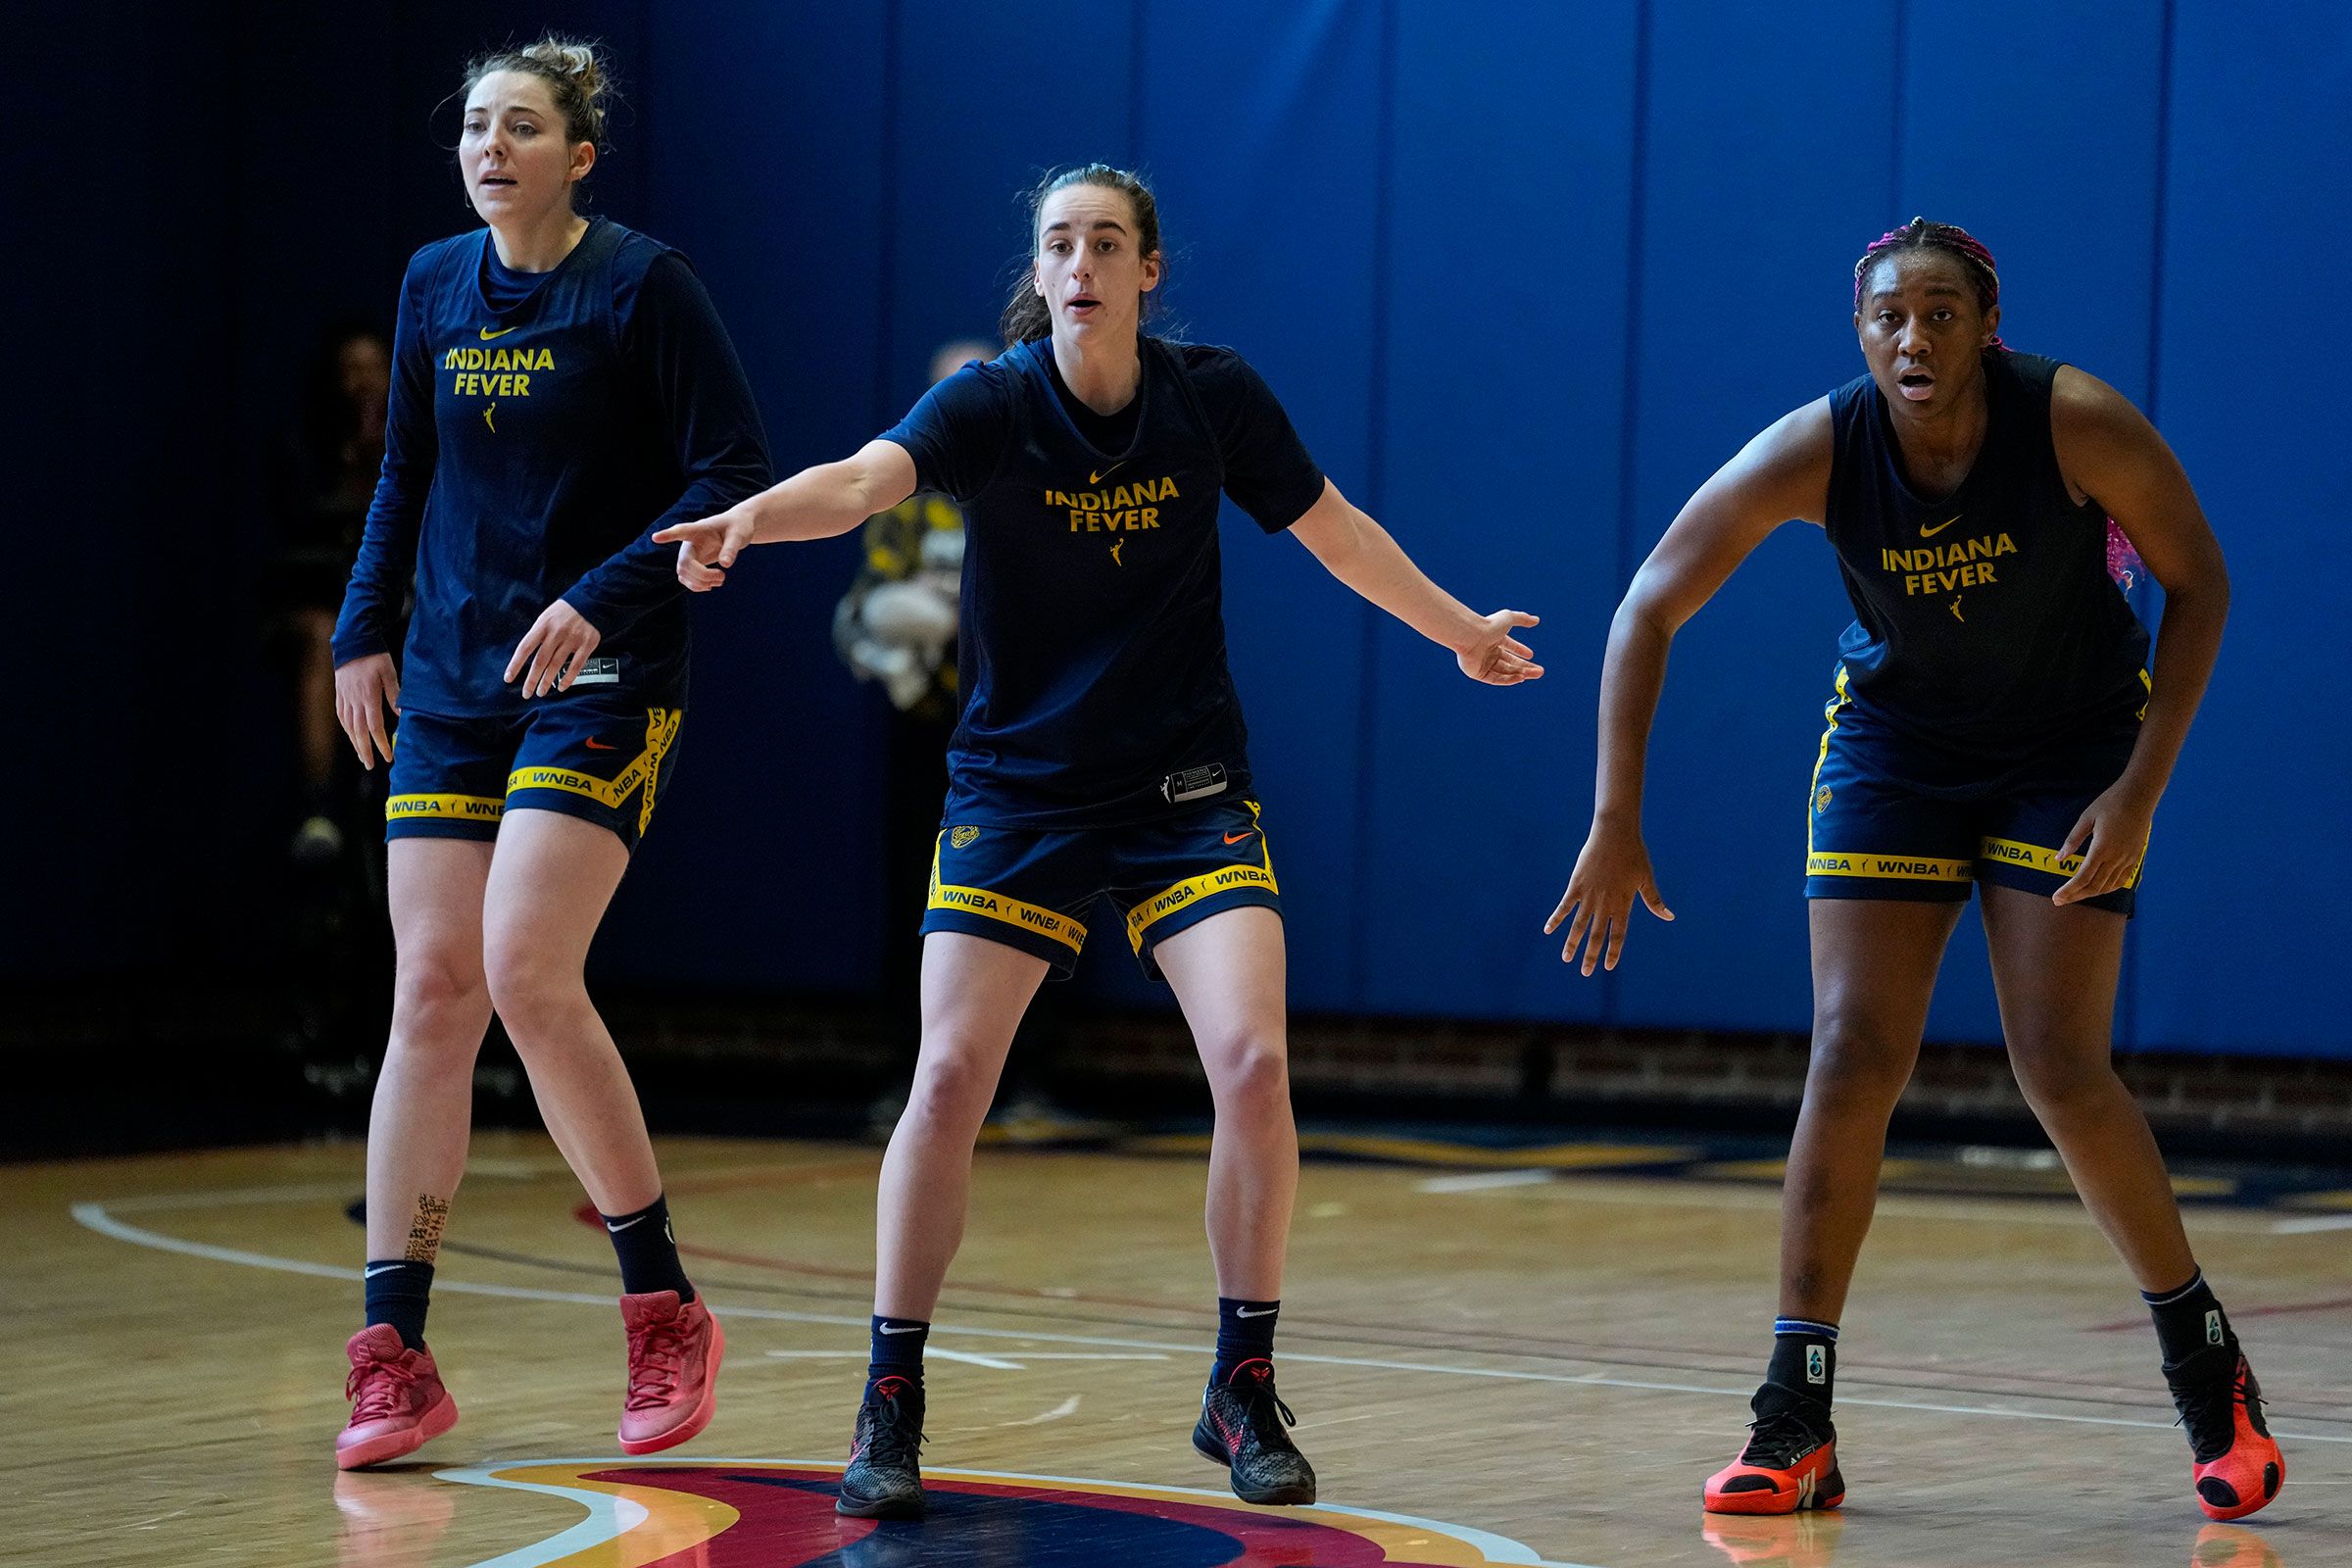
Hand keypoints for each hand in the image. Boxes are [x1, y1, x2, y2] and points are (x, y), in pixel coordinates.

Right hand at [333, 652, 400, 770]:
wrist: (352, 641)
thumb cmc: (375, 656)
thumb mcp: (389, 673)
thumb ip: (395, 695)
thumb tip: (403, 716)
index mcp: (367, 696)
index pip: (374, 727)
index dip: (380, 743)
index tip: (388, 757)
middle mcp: (354, 700)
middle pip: (358, 731)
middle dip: (365, 750)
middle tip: (371, 766)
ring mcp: (344, 697)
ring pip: (348, 726)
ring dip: (355, 743)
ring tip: (362, 757)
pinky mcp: (339, 694)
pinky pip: (341, 716)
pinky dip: (346, 729)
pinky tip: (351, 736)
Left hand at [504, 600, 601, 698]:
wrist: (591, 601)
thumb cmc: (564, 612)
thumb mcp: (546, 617)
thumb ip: (538, 634)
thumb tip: (526, 656)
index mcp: (543, 625)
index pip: (525, 647)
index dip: (516, 664)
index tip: (508, 678)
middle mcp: (556, 632)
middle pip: (540, 660)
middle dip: (532, 679)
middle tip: (526, 694)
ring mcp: (572, 638)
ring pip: (556, 664)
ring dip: (547, 681)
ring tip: (541, 692)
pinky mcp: (587, 644)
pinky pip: (576, 665)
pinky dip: (568, 678)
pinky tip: (561, 687)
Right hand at [652, 504, 755, 591]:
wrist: (737, 528)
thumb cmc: (738, 527)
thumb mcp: (739, 535)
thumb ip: (731, 548)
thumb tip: (725, 564)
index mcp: (699, 529)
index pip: (680, 531)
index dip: (668, 535)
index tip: (655, 537)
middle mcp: (689, 542)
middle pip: (684, 563)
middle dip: (701, 576)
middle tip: (723, 577)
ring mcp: (689, 554)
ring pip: (683, 574)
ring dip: (700, 583)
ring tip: (721, 580)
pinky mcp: (693, 564)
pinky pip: (687, 579)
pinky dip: (698, 586)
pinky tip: (711, 585)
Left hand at [1456, 610, 1543, 684]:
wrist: (1470, 636)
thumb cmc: (1489, 626)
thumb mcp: (1509, 618)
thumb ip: (1523, 619)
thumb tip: (1537, 620)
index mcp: (1493, 638)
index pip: (1508, 646)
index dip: (1520, 650)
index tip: (1531, 655)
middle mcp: (1488, 652)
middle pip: (1509, 662)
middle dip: (1525, 667)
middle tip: (1540, 672)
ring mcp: (1482, 664)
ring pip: (1505, 671)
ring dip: (1521, 673)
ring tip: (1536, 674)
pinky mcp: (1478, 674)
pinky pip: (1496, 679)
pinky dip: (1509, 679)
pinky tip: (1521, 678)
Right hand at [1545, 820, 1673, 973]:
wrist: (1615, 833)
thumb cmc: (1634, 854)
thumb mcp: (1646, 878)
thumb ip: (1654, 900)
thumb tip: (1670, 917)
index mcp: (1623, 904)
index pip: (1618, 935)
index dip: (1613, 952)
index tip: (1609, 966)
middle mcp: (1605, 903)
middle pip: (1597, 935)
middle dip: (1590, 955)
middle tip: (1585, 972)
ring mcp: (1589, 895)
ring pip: (1578, 925)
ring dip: (1572, 943)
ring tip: (1566, 958)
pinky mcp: (1576, 885)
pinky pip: (1564, 906)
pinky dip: (1556, 918)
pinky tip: (1548, 930)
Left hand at [2052, 781, 2156, 904]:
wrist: (2139, 796)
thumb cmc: (2110, 803)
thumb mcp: (2086, 818)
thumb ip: (2072, 840)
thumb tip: (2059, 859)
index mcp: (2101, 848)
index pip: (2082, 878)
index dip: (2068, 891)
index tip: (2056, 898)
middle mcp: (2116, 857)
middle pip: (2094, 886)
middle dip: (2075, 896)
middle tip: (2060, 901)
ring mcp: (2128, 858)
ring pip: (2108, 886)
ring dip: (2090, 893)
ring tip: (2074, 896)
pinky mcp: (2136, 857)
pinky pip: (2121, 880)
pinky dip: (2108, 888)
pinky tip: (2098, 888)